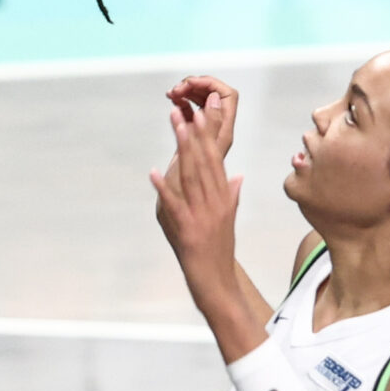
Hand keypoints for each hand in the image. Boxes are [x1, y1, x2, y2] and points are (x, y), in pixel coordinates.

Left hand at [151, 75, 248, 294]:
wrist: (216, 279)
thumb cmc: (219, 248)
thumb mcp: (228, 218)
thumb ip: (231, 195)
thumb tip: (237, 175)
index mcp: (224, 197)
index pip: (216, 160)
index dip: (208, 136)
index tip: (201, 114)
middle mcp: (216, 202)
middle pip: (204, 162)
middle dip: (193, 135)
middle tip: (183, 111)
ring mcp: (203, 215)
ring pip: (192, 177)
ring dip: (182, 150)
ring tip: (175, 129)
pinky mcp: (188, 229)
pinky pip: (174, 205)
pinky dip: (163, 189)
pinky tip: (152, 172)